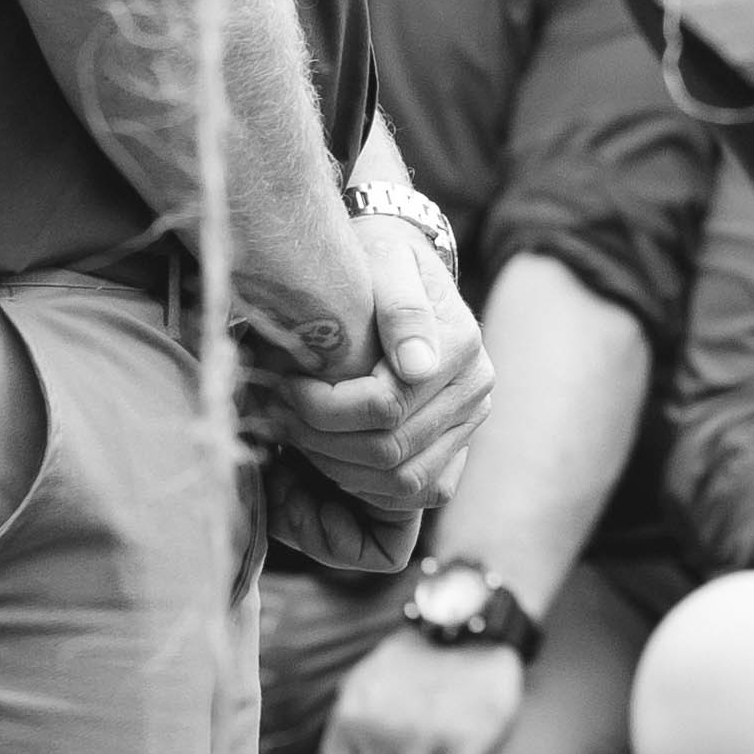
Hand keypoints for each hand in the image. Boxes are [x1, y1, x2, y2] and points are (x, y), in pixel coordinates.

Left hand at [262, 211, 495, 516]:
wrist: (396, 271)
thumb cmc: (380, 261)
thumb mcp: (385, 261)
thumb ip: (401, 307)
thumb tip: (418, 366)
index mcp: (461, 345)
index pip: (386, 407)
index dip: (323, 409)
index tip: (282, 387)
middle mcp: (476, 389)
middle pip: (390, 450)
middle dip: (321, 441)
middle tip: (277, 415)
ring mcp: (469, 422)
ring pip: (401, 481)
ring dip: (337, 470)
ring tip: (296, 435)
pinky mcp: (455, 447)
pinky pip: (413, 492)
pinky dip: (364, 488)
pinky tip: (325, 456)